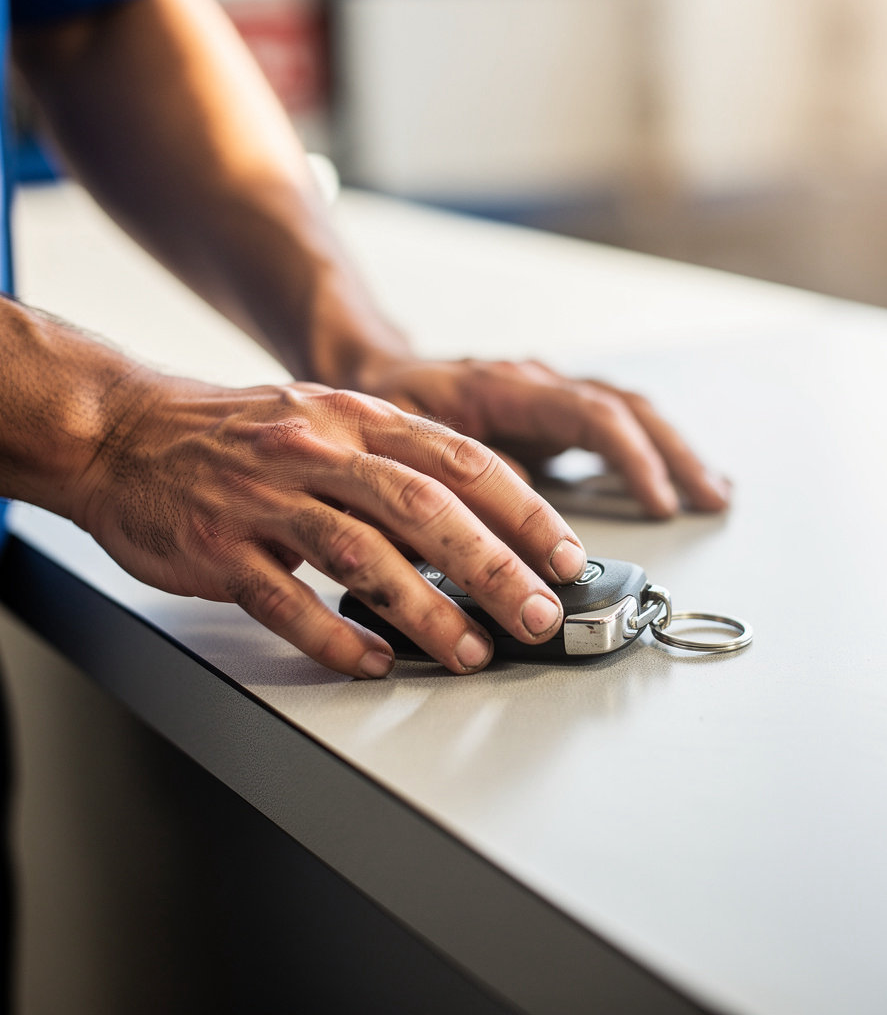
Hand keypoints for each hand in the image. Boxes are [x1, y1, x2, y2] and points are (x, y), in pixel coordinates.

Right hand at [72, 375, 588, 677]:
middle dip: (493, 567)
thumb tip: (480, 525)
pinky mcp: (218, 550)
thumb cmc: (241, 435)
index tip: (566, 556)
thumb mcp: (327, 423)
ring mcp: (264, 499)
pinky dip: (335, 637)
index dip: (523, 511)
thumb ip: (398, 464)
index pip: (461, 461)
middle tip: (538, 616)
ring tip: (472, 652)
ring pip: (361, 555)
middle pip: (424, 509)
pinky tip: (376, 662)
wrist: (124, 432)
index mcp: (357, 419)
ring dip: (426, 610)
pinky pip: (284, 602)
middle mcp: (318, 452)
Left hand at [355, 358, 730, 517]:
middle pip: (627, 410)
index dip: (631, 459)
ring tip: (712, 491)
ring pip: (629, 412)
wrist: (378, 372)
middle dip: (675, 456)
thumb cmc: (389, 405)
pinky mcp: (552, 415)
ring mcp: (549, 397)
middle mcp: (538, 384)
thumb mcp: (408, 443)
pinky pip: (615, 424)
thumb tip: (510, 518)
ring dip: (674, 452)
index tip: (657, 502)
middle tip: (709, 501)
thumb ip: (459, 477)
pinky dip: (651, 451)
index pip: (590, 413)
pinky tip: (673, 477)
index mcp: (507, 387)